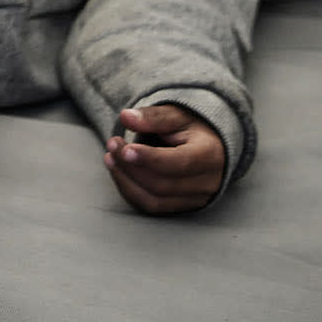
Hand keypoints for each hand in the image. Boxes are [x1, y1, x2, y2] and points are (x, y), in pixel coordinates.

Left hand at [103, 104, 225, 214]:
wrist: (211, 146)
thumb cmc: (192, 128)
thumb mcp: (176, 115)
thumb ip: (153, 117)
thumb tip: (126, 117)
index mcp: (210, 155)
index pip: (180, 163)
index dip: (149, 159)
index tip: (125, 149)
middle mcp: (208, 182)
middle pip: (162, 184)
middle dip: (130, 166)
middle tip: (112, 144)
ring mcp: (197, 199)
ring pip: (155, 200)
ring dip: (126, 181)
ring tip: (110, 157)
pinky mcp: (184, 207)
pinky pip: (152, 207)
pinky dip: (130, 191)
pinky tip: (119, 172)